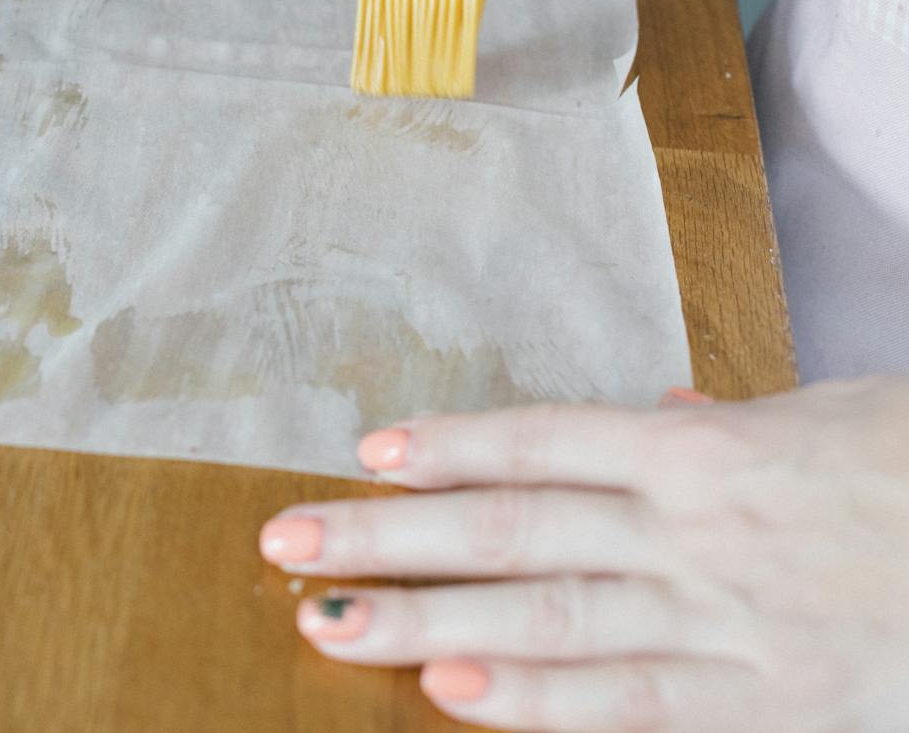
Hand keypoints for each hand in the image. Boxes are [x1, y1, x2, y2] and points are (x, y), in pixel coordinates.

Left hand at [258, 377, 908, 730]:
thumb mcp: (827, 418)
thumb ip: (721, 426)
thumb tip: (653, 410)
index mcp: (704, 452)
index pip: (543, 441)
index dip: (448, 445)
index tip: (363, 450)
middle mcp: (692, 531)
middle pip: (512, 529)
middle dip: (390, 538)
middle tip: (285, 544)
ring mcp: (721, 620)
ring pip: (546, 616)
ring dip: (425, 620)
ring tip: (328, 624)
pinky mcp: (762, 703)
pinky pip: (632, 704)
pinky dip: (540, 704)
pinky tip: (455, 695)